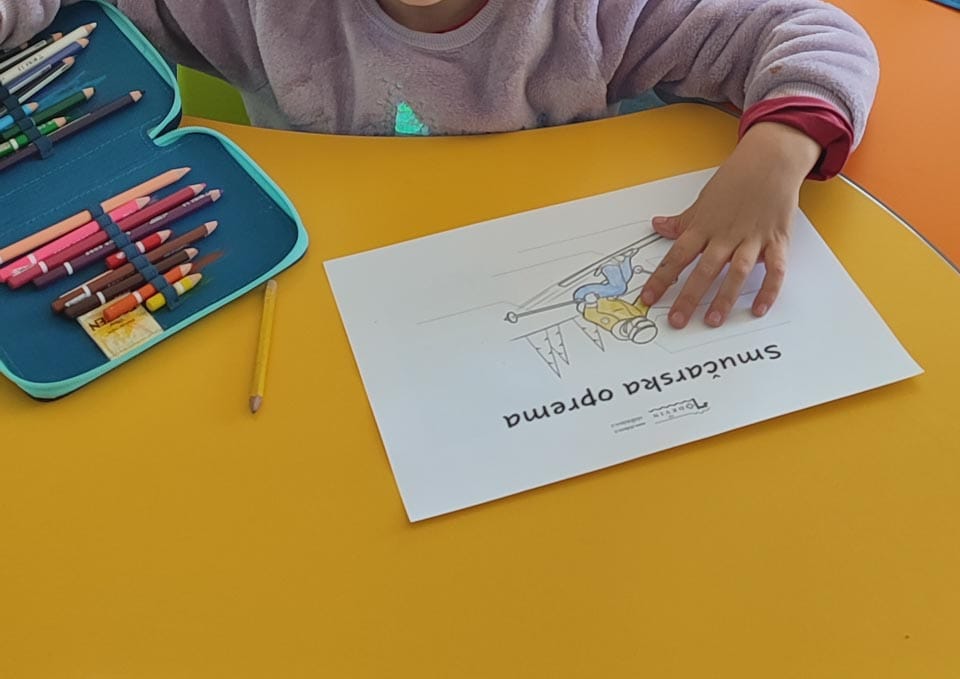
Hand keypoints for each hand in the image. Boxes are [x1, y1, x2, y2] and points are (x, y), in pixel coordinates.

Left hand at [640, 122, 821, 328]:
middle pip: (704, 269)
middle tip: (676, 321)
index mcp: (704, 227)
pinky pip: (774, 269)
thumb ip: (682, 221)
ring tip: (713, 320)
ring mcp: (752, 238)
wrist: (770, 160)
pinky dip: (769, 289)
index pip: (677, 257)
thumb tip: (656, 226)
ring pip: (737, 272)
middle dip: (689, 296)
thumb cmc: (735, 181)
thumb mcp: (702, 201)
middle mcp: (726, 235)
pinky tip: (758, 310)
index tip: (647, 299)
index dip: (661, 279)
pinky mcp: (777, 240)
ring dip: (725, 297)